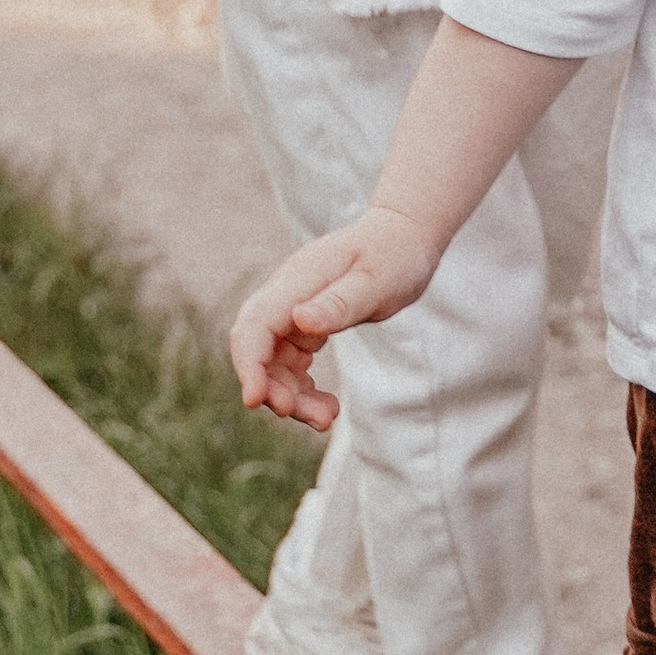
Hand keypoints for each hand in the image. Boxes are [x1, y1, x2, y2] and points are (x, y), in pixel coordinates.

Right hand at [230, 206, 440, 428]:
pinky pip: (292, 363)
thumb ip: (338, 304)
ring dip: (292, 396)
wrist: (406, 236)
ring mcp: (294, 310)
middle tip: (310, 418)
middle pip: (260, 350)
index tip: (255, 399)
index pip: (255, 325)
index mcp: (297, 281)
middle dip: (274, 389)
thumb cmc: (395, 255)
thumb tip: (300, 322)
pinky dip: (303, 388)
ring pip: (275, 363)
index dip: (249, 364)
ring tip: (326, 418)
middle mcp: (287, 295)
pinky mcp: (306, 323)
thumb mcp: (375, 282)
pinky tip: (327, 405)